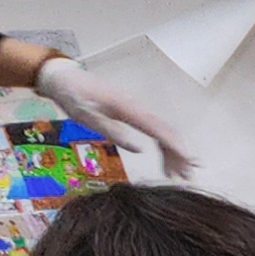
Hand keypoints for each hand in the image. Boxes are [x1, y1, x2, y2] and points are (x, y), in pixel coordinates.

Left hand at [32, 55, 198, 180]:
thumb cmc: (75, 97)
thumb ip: (114, 133)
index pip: (160, 130)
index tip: (188, 163)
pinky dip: (163, 145)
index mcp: (129, 108)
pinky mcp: (134, 112)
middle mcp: (139, 107)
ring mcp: (137, 109)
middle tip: (188, 176)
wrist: (66, 79)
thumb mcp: (88, 117)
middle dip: (180, 153)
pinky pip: (154, 129)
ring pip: (163, 131)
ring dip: (173, 152)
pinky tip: (165, 160)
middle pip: (167, 131)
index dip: (176, 147)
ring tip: (178, 174)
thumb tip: (141, 150)